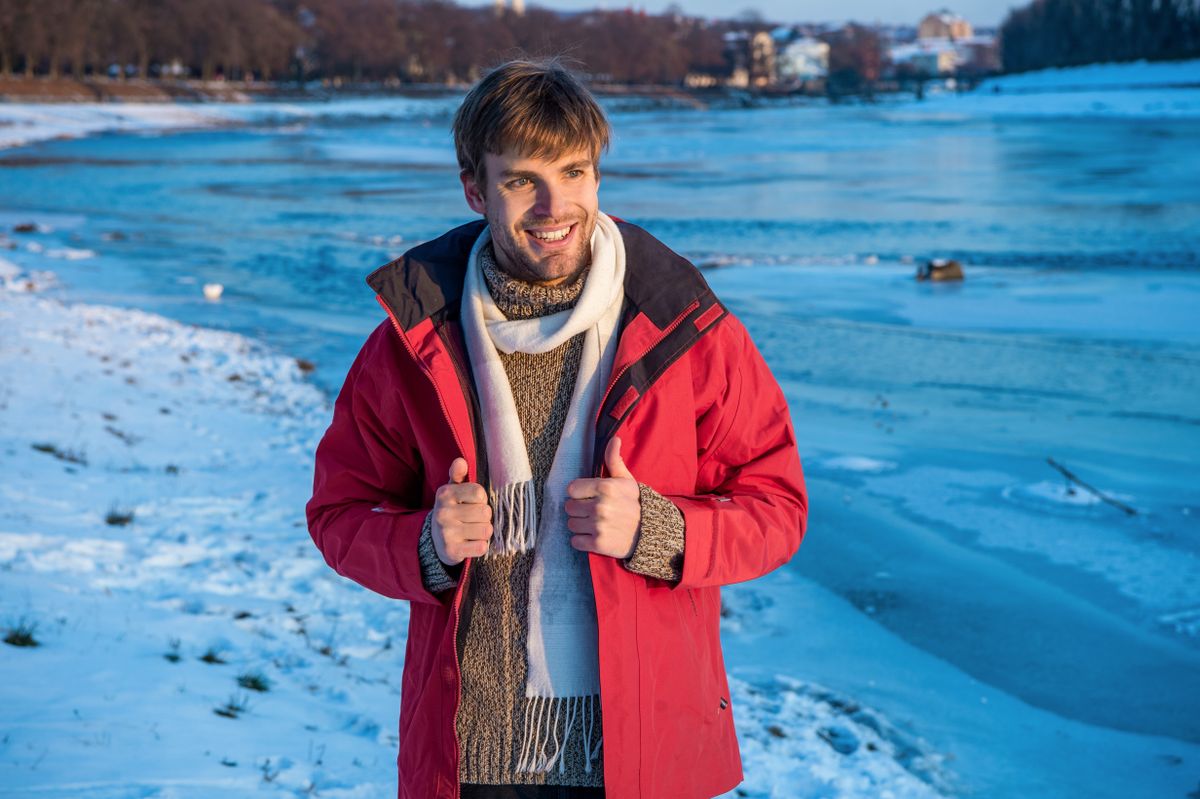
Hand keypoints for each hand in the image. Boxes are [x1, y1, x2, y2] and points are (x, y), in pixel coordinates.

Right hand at [430, 457, 492, 565]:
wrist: (435, 540)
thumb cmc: (451, 510)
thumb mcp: (452, 491)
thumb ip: (458, 475)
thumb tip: (460, 461)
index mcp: (445, 494)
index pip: (479, 492)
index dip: (482, 499)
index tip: (473, 503)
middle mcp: (443, 513)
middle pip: (485, 512)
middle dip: (484, 516)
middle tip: (473, 519)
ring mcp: (447, 533)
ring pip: (486, 530)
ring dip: (484, 532)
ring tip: (472, 531)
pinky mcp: (452, 551)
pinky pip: (482, 547)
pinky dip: (481, 546)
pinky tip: (471, 543)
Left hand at [564, 436, 640, 557]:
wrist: (652, 532)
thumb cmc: (636, 504)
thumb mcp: (626, 480)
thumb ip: (614, 460)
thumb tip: (614, 439)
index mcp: (605, 487)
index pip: (572, 489)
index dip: (579, 493)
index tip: (588, 497)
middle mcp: (600, 506)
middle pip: (569, 507)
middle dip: (579, 510)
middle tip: (592, 512)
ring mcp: (598, 526)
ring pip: (571, 525)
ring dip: (580, 526)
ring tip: (594, 524)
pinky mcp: (598, 544)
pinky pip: (575, 542)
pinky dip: (582, 541)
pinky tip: (594, 536)